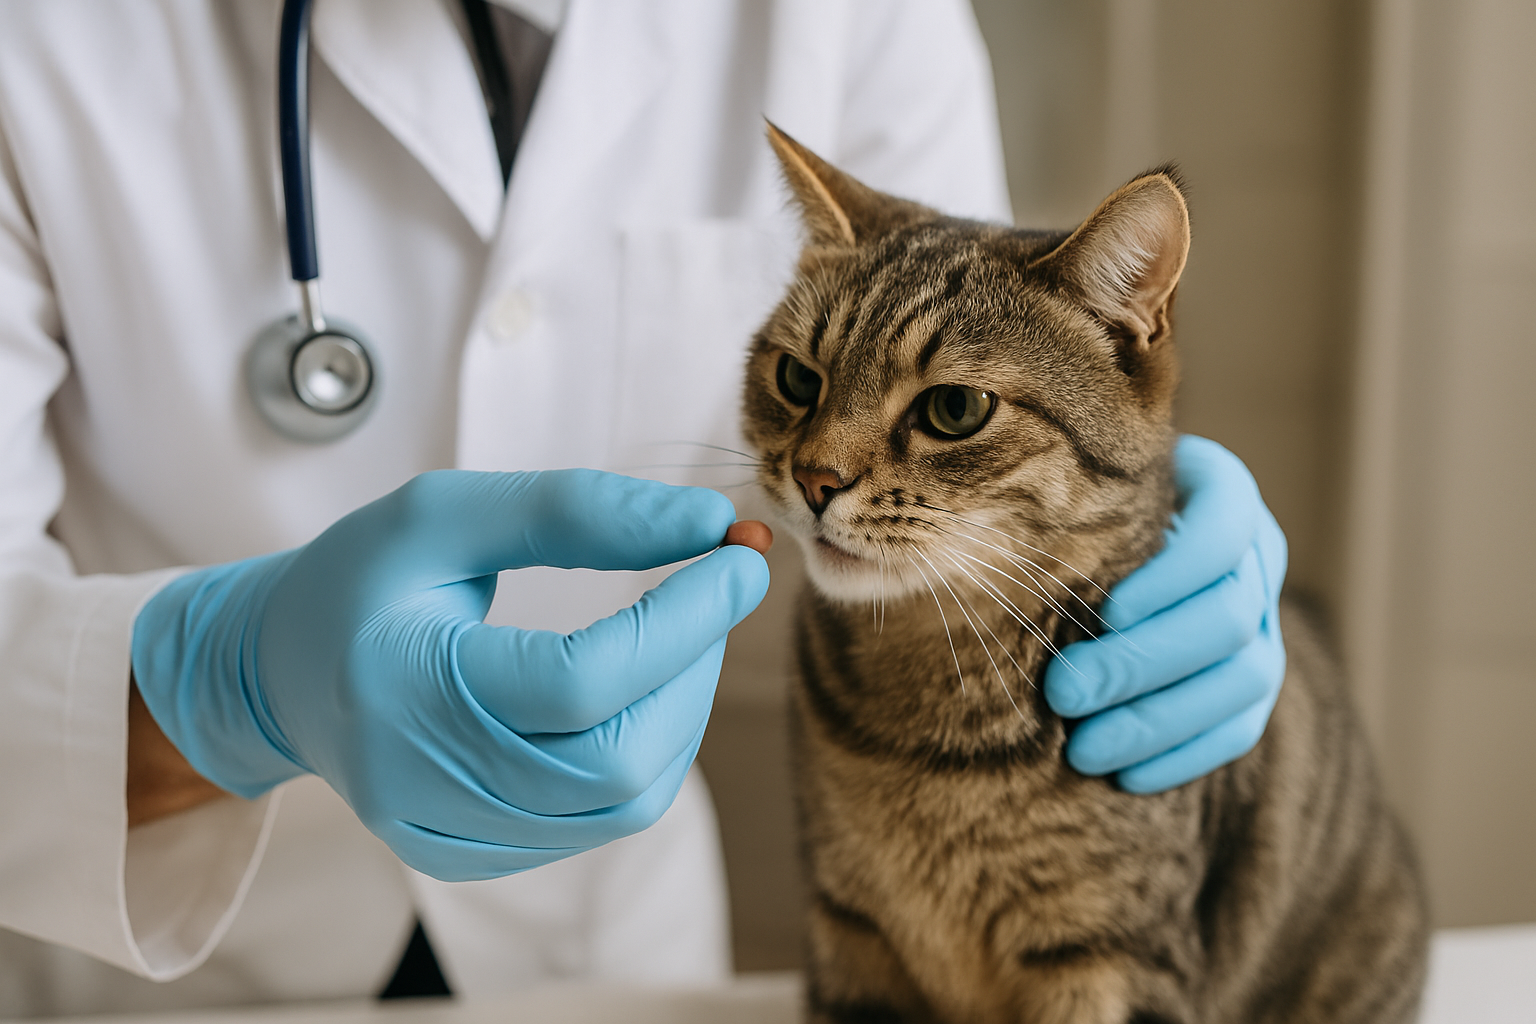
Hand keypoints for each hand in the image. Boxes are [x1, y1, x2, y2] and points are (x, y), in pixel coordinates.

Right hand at [131, 470, 768, 879]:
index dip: (681, 621)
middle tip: (715, 591)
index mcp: (397, 688)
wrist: (277, 673)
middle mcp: (417, 785)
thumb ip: (576, 510)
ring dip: (683, 708)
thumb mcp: (447, 513)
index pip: (579, 683)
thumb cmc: (362, 578)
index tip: (739, 555)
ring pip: (623, 802)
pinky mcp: (470, 855)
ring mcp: (445, 835)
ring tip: (679, 631)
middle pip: (615, 764)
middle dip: (694, 668)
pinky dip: (643, 747)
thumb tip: (708, 522)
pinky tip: (632, 688)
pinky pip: (597, 819)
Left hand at [1043, 436, 1287, 792]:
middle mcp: (1257, 555)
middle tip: (1062, 692)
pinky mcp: (1253, 679)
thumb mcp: (1072, 487)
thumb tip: (1003, 554)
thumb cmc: (1073, 505)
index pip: (1224, 527)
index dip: (1175, 575)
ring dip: (1161, 721)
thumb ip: (1064, 506)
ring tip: (1082, 749)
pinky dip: (1184, 756)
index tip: (1109, 612)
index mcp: (1222, 492)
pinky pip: (1240, 729)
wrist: (1106, 543)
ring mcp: (1264, 621)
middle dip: (1142, 662)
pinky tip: (1125, 779)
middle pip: (1228, 616)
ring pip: (1244, 680)